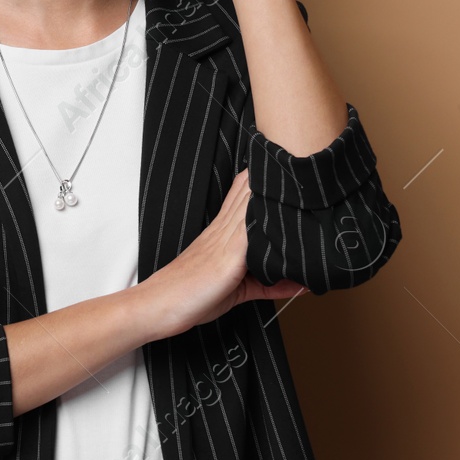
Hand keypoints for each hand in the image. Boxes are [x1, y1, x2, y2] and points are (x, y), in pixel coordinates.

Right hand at [136, 168, 307, 338]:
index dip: (258, 179)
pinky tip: (280, 206)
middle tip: (290, 155)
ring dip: (269, 189)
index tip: (277, 165)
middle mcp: (223, 232)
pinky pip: (250, 232)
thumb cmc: (189, 296)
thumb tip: (299, 285)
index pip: (242, 198)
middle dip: (269, 175)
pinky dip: (265, 218)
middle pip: (248, 194)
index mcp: (221, 235)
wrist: (159, 304)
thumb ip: (268, 284)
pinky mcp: (228, 256)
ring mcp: (225, 241)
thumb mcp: (237, 290)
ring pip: (250, 206)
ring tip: (292, 172)